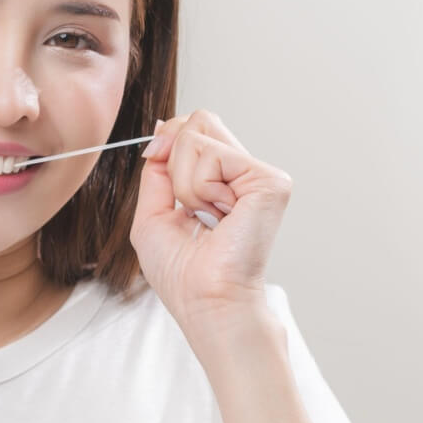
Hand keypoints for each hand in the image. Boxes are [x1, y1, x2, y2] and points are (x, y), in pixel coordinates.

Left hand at [130, 109, 292, 332]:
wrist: (205, 302)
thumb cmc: (182, 274)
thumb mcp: (153, 212)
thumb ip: (157, 169)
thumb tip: (162, 130)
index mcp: (222, 180)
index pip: (194, 127)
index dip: (168, 142)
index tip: (160, 171)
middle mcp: (244, 173)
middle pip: (198, 120)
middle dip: (174, 161)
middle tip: (188, 205)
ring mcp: (260, 175)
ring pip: (198, 135)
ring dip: (184, 183)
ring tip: (206, 217)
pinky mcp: (270, 181)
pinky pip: (211, 154)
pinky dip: (198, 188)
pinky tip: (220, 216)